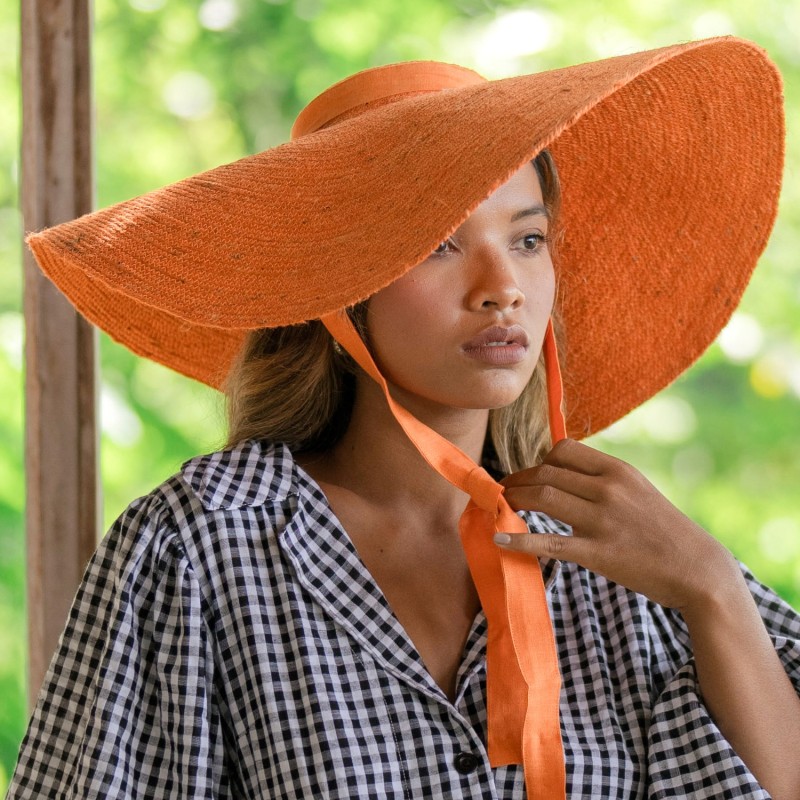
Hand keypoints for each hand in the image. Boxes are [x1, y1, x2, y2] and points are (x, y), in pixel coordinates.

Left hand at [496, 439, 736, 609]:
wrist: (697, 569)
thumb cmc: (664, 530)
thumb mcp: (638, 490)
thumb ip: (603, 479)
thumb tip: (565, 474)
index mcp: (617, 470)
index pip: (563, 450)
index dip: (538, 461)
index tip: (528, 475)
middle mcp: (608, 489)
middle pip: (545, 472)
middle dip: (517, 480)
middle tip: (503, 491)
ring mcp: (602, 520)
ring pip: (542, 497)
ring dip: (513, 500)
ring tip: (499, 507)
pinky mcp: (597, 552)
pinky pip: (549, 542)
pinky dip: (519, 539)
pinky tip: (500, 540)